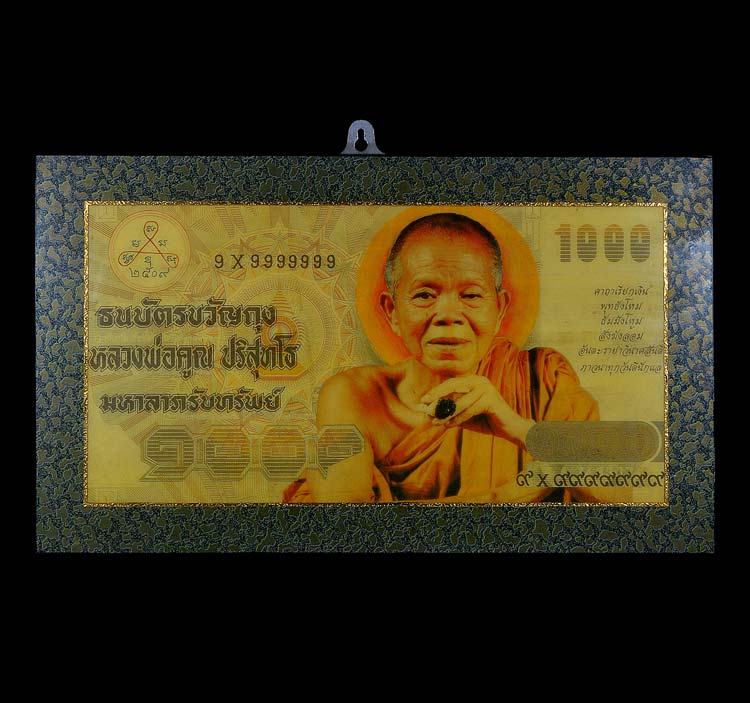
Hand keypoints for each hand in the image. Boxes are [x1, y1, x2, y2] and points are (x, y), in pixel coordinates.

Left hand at [417, 375, 534, 445]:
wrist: (510, 430)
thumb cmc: (486, 421)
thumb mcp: (463, 416)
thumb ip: (449, 413)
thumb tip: (428, 413)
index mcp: (473, 381)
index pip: (451, 383)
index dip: (436, 391)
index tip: (423, 399)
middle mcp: (480, 380)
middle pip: (453, 386)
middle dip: (438, 396)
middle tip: (425, 405)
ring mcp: (486, 388)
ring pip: (460, 401)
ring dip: (446, 413)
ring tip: (436, 421)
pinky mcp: (491, 399)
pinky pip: (469, 409)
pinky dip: (458, 418)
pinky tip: (448, 425)